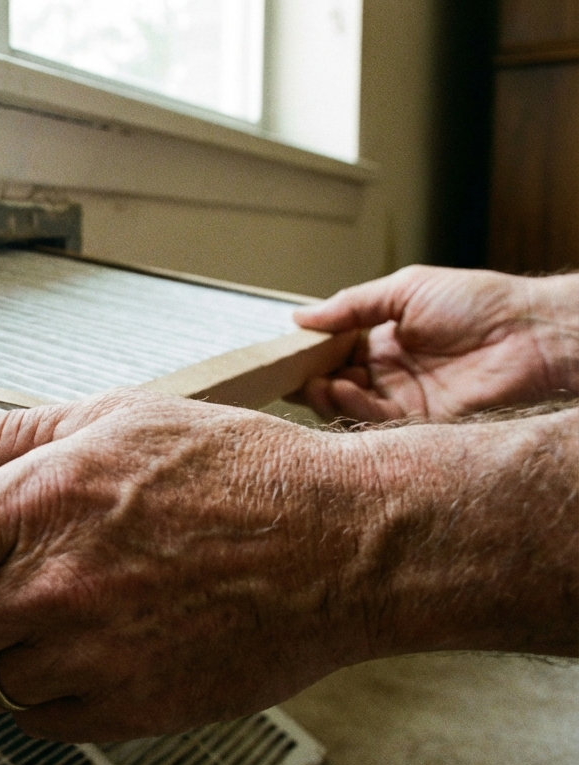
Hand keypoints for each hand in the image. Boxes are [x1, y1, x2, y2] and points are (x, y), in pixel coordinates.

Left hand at [0, 390, 387, 741]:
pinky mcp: (127, 709)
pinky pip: (35, 719)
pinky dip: (34, 690)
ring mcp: (90, 657)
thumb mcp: (117, 420)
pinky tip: (76, 647)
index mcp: (41, 504)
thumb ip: (6, 440)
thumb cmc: (238, 474)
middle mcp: (54, 586)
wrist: (344, 547)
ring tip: (29, 615)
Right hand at [292, 265, 578, 421]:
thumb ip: (351, 305)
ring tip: (314, 382)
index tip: (286, 351)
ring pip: (351, 405)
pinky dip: (353, 407)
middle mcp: (392, 371)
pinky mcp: (420, 422)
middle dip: (311, 377)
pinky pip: (375, 421)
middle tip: (290, 372)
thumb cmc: (478, 303)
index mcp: (387, 338)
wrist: (530, 334)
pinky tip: (340, 389)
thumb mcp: (405, 290)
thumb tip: (301, 317)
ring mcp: (405, 397)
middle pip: (337, 381)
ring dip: (327, 395)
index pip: (337, 351)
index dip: (312, 353)